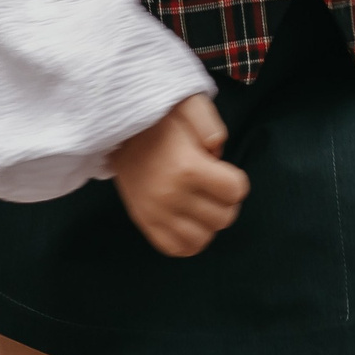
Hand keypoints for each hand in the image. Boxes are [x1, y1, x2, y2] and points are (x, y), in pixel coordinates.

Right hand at [109, 94, 248, 256]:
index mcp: (187, 167)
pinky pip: (177, 248)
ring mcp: (156, 213)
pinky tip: (189, 221)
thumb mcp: (190, 106)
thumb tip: (218, 152)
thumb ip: (212, 127)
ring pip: (204, 238)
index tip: (221, 171)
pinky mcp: (145, 223)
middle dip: (225, 201)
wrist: (118, 133)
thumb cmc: (160, 120)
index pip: (235, 191)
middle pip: (223, 217)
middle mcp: (172, 195)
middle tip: (212, 187)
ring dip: (209, 222)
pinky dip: (190, 240)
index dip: (235, 180)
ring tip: (201, 203)